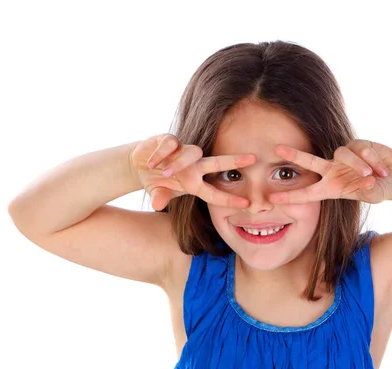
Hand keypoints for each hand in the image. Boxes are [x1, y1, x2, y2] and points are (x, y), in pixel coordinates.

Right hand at [130, 134, 255, 210]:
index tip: (246, 204)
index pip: (214, 193)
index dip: (229, 199)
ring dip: (179, 163)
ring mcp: (182, 151)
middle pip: (216, 163)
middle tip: (252, 159)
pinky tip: (151, 163)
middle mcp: (194, 165)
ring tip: (166, 173)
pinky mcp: (168, 140)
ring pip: (192, 152)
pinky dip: (161, 154)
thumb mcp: (159, 192)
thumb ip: (161, 197)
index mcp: (195, 182)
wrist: (139, 163)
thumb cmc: (157, 180)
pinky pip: (170, 144)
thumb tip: (157, 205)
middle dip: (234, 161)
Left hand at [269, 139, 391, 203]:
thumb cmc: (378, 189)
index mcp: (331, 187)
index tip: (271, 200)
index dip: (290, 196)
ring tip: (372, 175)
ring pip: (343, 155)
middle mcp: (333, 170)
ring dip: (358, 165)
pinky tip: (382, 169)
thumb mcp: (373, 195)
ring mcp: (344, 157)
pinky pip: (361, 150)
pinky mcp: (358, 144)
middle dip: (295, 155)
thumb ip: (368, 190)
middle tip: (277, 149)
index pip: (307, 193)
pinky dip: (373, 160)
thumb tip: (367, 181)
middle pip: (310, 161)